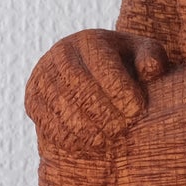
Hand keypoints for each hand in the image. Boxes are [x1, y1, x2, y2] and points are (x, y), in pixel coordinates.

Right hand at [26, 30, 167, 155]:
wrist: (89, 74)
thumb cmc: (125, 66)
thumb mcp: (144, 55)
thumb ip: (152, 58)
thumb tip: (149, 70)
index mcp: (88, 40)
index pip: (102, 66)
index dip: (119, 91)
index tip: (136, 111)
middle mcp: (60, 54)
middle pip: (79, 87)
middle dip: (102, 113)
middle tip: (121, 130)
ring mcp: (42, 77)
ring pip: (60, 107)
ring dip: (85, 128)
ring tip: (107, 140)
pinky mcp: (33, 100)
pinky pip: (47, 122)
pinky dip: (67, 137)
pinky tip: (88, 145)